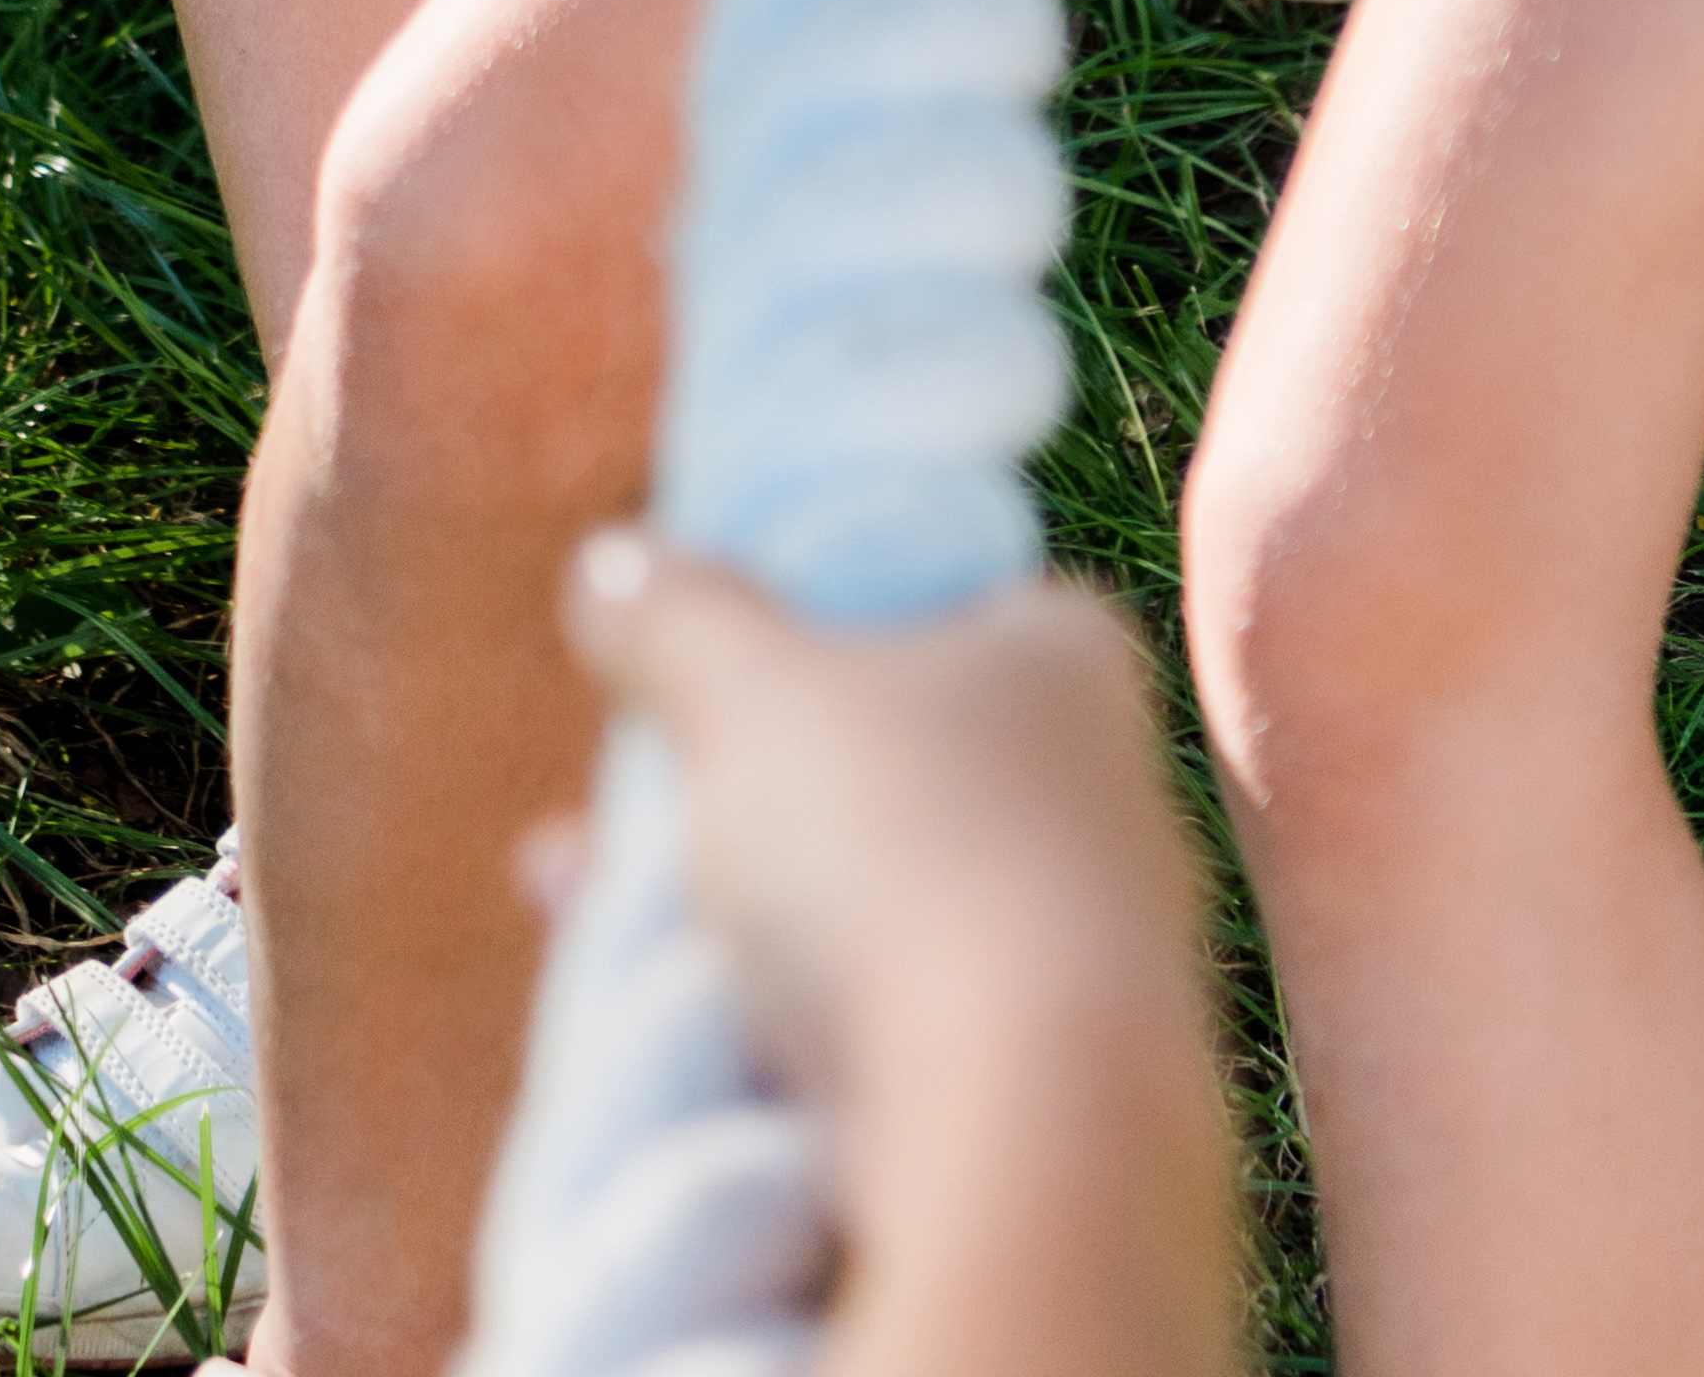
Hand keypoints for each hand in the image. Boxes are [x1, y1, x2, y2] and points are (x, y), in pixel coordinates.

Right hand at [559, 538, 1211, 1129]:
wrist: (1034, 1139)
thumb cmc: (900, 858)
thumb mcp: (749, 688)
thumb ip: (676, 613)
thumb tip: (613, 564)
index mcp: (1065, 656)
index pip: (915, 610)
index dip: (782, 645)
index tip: (678, 695)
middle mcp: (1107, 793)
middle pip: (875, 780)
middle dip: (719, 816)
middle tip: (596, 851)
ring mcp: (1091, 957)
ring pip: (875, 923)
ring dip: (732, 938)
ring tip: (596, 949)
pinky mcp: (1060, 1096)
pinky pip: (902, 1043)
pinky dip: (794, 1043)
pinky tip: (693, 1058)